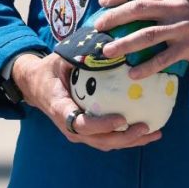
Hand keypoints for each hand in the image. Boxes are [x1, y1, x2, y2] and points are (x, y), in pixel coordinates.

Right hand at [11, 52, 161, 150]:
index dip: (102, 125)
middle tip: (146, 128)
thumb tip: (106, 43)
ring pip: (105, 143)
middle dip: (124, 138)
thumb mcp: (59, 59)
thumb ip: (79, 55)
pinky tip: (147, 130)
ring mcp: (77, 132)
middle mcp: (69, 126)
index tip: (122, 119)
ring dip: (130, 141)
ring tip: (154, 133)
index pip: (81, 124)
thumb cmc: (49, 70)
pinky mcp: (85, 133)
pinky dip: (126, 137)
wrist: (34, 85)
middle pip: (98, 140)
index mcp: (60, 109)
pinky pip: (107, 138)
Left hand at [94, 0, 188, 78]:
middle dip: (115, 17)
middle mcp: (176, 6)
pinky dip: (146, 67)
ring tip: (108, 50)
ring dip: (124, 43)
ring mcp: (182, 27)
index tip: (103, 3)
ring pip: (147, 34)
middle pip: (138, 9)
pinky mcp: (188, 47)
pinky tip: (133, 73)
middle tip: (98, 26)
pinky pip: (163, 58)